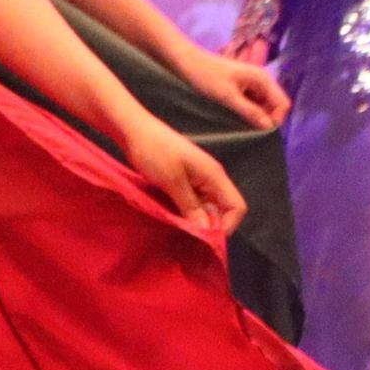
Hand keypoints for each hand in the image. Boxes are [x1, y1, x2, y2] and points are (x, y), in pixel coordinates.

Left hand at [120, 114, 246, 236]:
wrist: (132, 129)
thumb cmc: (153, 151)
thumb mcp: (172, 181)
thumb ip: (191, 206)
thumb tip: (207, 231)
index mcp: (214, 175)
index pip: (237, 207)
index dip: (227, 226)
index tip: (206, 240)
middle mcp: (210, 178)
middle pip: (222, 209)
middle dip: (209, 226)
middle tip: (188, 238)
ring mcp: (196, 178)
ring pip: (205, 207)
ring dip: (195, 220)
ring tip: (178, 231)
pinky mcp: (183, 179)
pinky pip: (192, 201)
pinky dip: (185, 211)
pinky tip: (171, 218)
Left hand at [173, 41, 289, 129]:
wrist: (186, 61)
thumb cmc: (205, 76)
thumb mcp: (227, 97)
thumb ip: (249, 111)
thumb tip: (269, 127)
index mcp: (262, 79)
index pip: (283, 104)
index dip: (275, 119)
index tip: (258, 129)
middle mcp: (261, 80)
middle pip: (274, 106)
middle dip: (265, 118)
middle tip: (246, 128)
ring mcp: (251, 84)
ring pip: (262, 106)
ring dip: (255, 116)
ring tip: (238, 123)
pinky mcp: (241, 88)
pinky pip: (251, 103)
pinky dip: (247, 111)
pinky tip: (234, 116)